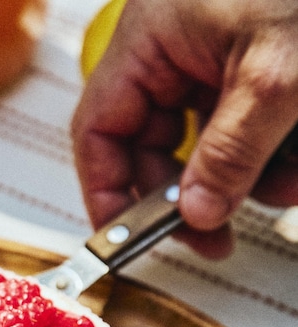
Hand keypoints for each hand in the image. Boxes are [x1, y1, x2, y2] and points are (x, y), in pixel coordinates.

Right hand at [71, 0, 297, 254]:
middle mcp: (173, 49)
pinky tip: (296, 161)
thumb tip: (198, 216)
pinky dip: (271, 151)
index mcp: (150, 39)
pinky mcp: (252, 60)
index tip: (125, 237)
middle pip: (155, 146)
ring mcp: (213, 55)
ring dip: (245, 176)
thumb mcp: (275, 78)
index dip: (106, 190)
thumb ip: (230, 154)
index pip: (98, 131)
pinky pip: (245, 123)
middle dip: (193, 193)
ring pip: (208, 141)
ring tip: (286, 184)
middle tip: (216, 234)